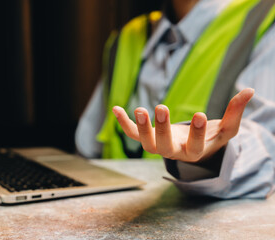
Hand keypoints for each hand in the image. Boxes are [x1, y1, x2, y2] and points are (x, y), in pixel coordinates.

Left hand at [112, 88, 254, 162]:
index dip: (196, 133)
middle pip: (164, 146)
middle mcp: (172, 152)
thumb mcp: (226, 128)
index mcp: (194, 153)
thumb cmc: (210, 138)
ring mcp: (157, 146)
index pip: (195, 146)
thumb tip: (250, 90)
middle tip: (161, 108)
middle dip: (161, 128)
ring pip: (145, 142)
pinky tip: (115, 108)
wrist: (192, 148)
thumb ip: (235, 112)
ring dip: (140, 127)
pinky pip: (131, 134)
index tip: (200, 115)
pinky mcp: (146, 138)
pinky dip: (123, 123)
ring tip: (139, 109)